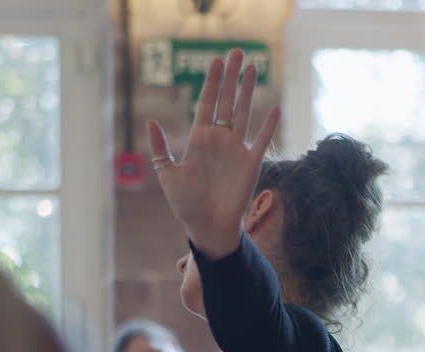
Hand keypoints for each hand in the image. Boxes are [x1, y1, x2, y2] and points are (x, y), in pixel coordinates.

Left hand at [147, 48, 281, 256]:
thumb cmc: (185, 204)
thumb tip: (150, 121)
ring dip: (248, 90)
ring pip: (243, 112)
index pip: (206, 103)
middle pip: (226, 100)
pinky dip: (269, 125)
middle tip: (236, 52)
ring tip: (252, 67)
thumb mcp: (167, 174)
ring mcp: (236, 149)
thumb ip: (160, 148)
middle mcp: (219, 139)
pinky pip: (262, 140)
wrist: (207, 226)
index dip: (210, 82)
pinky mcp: (251, 163)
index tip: (215, 61)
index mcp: (199, 139)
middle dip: (231, 76)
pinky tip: (274, 108)